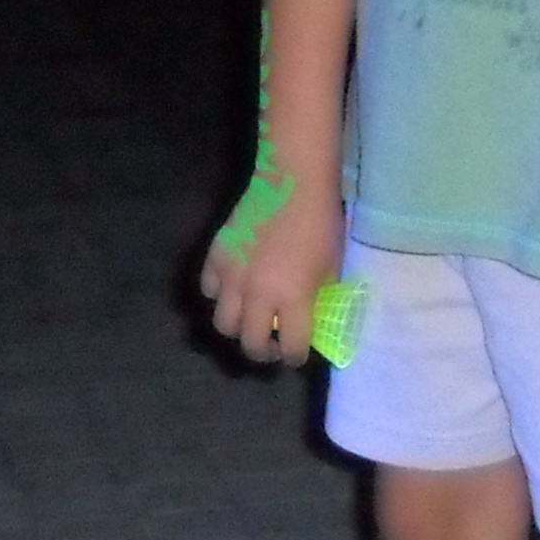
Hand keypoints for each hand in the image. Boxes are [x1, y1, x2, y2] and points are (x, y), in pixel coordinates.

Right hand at [198, 186, 341, 368]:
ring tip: (250, 321)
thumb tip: (311, 321)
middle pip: (250, 345)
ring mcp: (232, 276)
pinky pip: (208, 290)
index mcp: (293, 298)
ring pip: (223, 324)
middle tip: (272, 346)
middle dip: (263, 353)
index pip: (290, 348)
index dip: (295, 357)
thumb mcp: (332, 267)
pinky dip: (219, 296)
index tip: (297, 354)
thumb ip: (318, 299)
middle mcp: (258, 294)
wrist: (293, 182)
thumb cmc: (321, 223)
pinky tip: (233, 289)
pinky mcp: (216, 257)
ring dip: (238, 329)